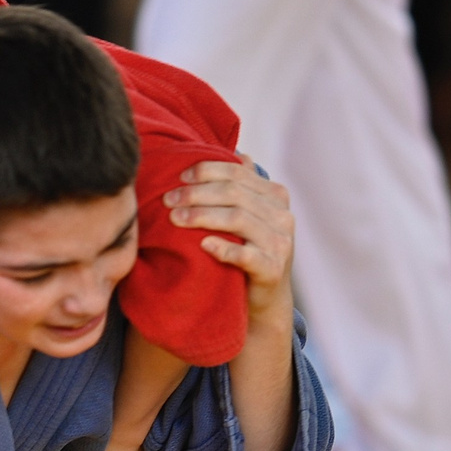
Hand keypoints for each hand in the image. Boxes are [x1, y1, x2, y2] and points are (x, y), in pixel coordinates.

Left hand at [165, 156, 293, 320]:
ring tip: (175, 219)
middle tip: (168, 199)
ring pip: (238, 219)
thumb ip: (242, 185)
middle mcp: (282, 215)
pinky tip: (202, 245)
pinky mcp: (273, 269)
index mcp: (275, 195)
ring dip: (202, 216)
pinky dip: (223, 248)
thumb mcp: (247, 214)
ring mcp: (280, 242)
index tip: (180, 177)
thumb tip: (235, 152)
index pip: (238, 172)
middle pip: (234, 194)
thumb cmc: (248, 250)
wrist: (265, 298)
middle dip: (196, 193)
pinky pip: (245, 254)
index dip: (206, 170)